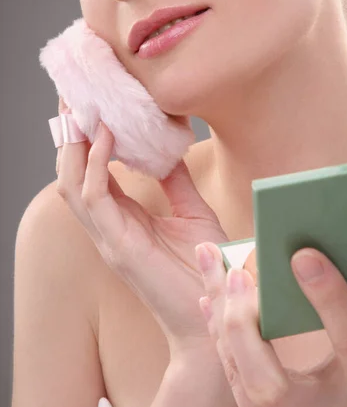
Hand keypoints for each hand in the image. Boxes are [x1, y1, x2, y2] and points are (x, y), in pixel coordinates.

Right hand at [55, 97, 229, 357]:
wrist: (217, 311)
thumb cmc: (206, 265)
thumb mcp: (192, 211)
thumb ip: (176, 181)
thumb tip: (167, 146)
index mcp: (122, 218)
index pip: (91, 173)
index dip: (85, 139)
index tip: (91, 103)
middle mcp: (107, 227)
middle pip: (71, 174)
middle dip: (70, 135)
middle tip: (75, 95)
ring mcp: (108, 237)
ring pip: (72, 184)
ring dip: (74, 145)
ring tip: (84, 107)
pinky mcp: (119, 246)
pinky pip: (95, 197)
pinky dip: (96, 163)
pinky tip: (107, 135)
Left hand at [195, 242, 346, 406]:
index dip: (329, 296)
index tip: (303, 256)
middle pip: (268, 382)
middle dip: (245, 322)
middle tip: (237, 273)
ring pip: (238, 372)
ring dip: (220, 312)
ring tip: (208, 260)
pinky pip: (230, 369)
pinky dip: (216, 327)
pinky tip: (209, 295)